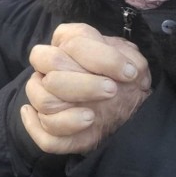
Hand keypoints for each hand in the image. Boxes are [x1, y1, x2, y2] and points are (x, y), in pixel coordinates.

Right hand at [21, 23, 151, 154]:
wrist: (129, 104)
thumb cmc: (125, 78)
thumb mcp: (132, 61)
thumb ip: (125, 56)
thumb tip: (123, 68)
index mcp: (66, 43)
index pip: (73, 43)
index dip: (101, 57)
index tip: (128, 72)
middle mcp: (48, 68)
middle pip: (51, 73)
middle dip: (84, 85)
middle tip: (111, 90)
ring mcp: (44, 97)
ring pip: (43, 102)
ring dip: (69, 111)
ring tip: (92, 115)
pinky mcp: (49, 129)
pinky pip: (43, 134)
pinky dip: (57, 129)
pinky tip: (81, 124)